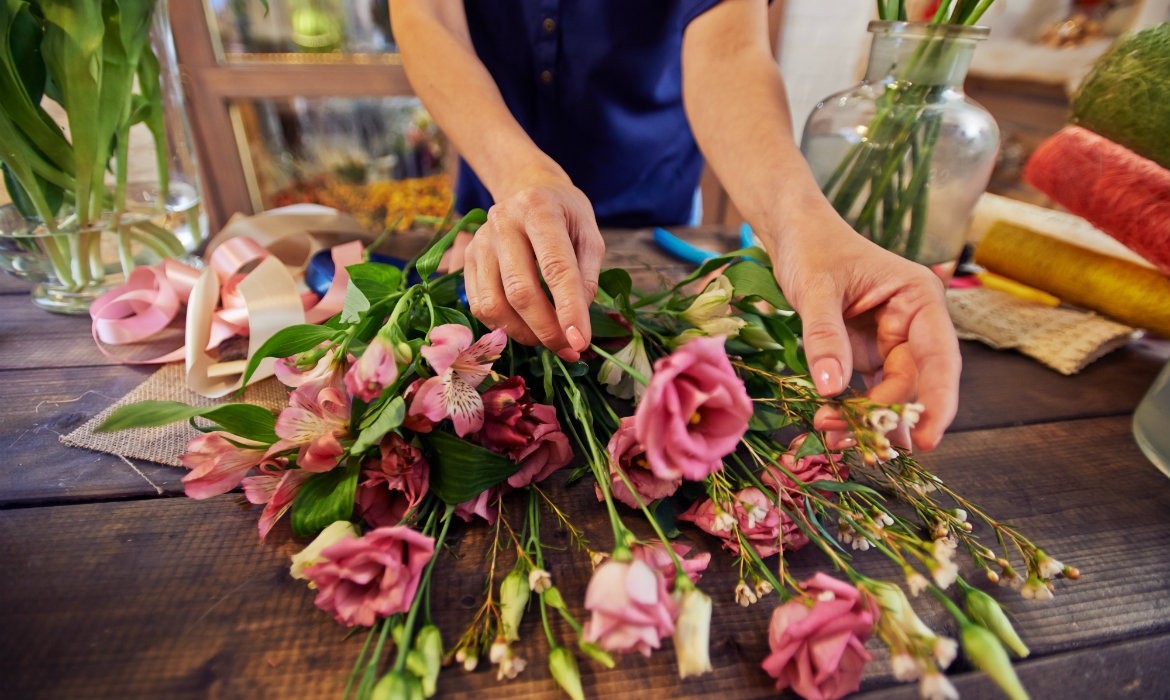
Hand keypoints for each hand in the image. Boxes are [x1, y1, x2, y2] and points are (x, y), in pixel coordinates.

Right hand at [461, 182, 605, 360]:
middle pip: (520, 291)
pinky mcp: (467, 258)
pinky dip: (503, 327)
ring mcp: (480, 241)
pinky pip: (480, 306)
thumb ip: (588, 275)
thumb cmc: (565, 215)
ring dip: (524, 334)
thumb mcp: (589, 234)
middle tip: (569, 348)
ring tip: (548, 339)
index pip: (555, 267)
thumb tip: (575, 322)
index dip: (568, 309)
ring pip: (494, 305)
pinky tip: (525, 327)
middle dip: (547, 329)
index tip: (580, 341)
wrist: (527, 189)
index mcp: (539, 209)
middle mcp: (502, 222)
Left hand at [773, 223, 961, 451]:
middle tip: (848, 439)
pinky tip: (834, 429)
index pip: (939, 357)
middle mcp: (914, 324)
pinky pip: (867, 390)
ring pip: (890, 393)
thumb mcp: (815, 289)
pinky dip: (852, 411)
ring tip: (833, 437)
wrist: (794, 235)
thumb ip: (825, 336)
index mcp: (919, 298)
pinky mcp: (867, 354)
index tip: (926, 439)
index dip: (938, 401)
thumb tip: (831, 388)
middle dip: (883, 415)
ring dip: (866, 420)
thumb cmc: (812, 248)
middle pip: (913, 383)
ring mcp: (890, 342)